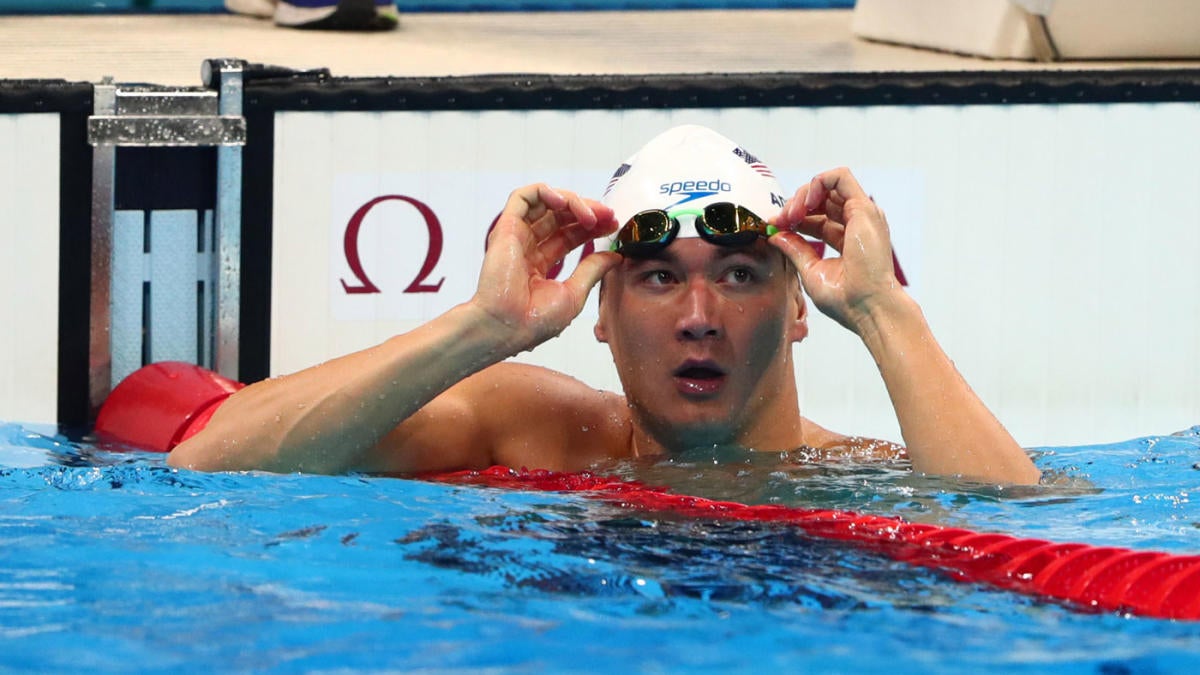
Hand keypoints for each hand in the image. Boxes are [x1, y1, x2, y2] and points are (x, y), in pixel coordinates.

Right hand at [473, 183, 619, 352]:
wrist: (507, 327)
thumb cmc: (533, 321)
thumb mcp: (574, 293)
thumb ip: (593, 269)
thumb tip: (614, 255)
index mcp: (540, 263)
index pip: (570, 234)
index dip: (593, 226)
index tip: (613, 225)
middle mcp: (527, 246)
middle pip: (560, 216)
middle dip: (588, 211)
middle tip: (609, 216)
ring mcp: (516, 236)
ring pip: (545, 203)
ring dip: (572, 202)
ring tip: (591, 215)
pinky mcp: (505, 227)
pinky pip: (523, 197)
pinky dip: (545, 192)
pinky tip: (565, 203)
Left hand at [769, 168, 904, 333]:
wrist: (866, 308)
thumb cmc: (846, 299)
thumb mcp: (811, 270)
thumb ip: (795, 249)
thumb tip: (776, 235)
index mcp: (846, 239)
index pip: (815, 218)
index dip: (791, 218)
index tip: (774, 226)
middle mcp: (856, 224)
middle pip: (820, 199)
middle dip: (794, 204)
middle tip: (780, 221)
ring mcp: (861, 215)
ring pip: (827, 185)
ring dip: (802, 195)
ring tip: (791, 215)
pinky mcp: (863, 209)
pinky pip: (840, 177)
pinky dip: (817, 184)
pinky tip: (805, 205)